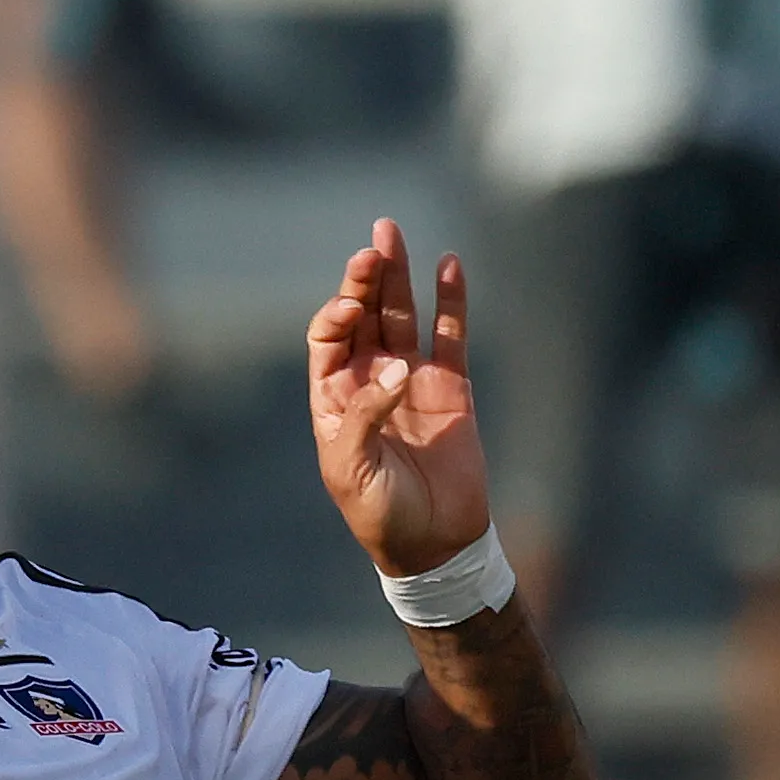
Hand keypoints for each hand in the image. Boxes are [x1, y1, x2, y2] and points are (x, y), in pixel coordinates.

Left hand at [307, 220, 489, 580]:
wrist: (435, 545)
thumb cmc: (381, 515)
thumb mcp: (353, 471)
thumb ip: (365, 417)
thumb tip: (396, 368)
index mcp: (333, 400)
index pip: (328, 339)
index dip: (336, 316)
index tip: (350, 310)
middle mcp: (369, 381)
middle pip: (364, 316)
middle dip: (364, 280)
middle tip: (373, 246)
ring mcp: (411, 380)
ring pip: (401, 316)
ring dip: (397, 276)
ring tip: (392, 234)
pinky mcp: (451, 387)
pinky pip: (450, 335)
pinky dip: (450, 301)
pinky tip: (449, 265)